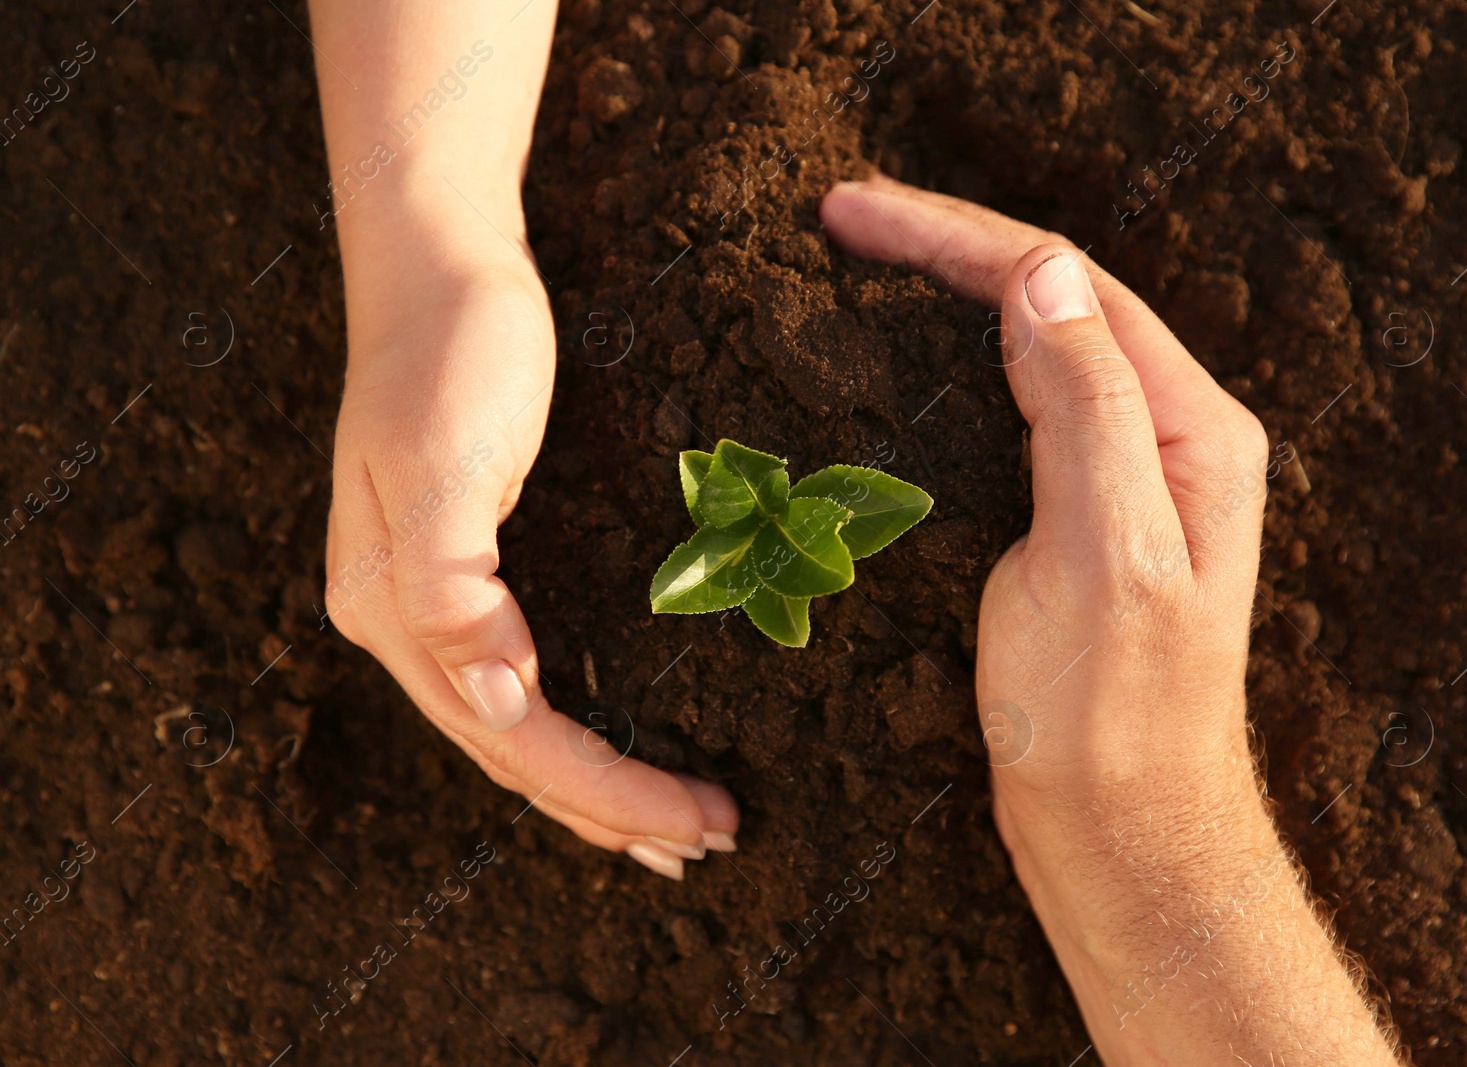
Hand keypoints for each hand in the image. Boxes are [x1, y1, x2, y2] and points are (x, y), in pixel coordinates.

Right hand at [323, 197, 736, 879]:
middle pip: (514, 754)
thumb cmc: (453, 349)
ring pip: (517, 730)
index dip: (607, 792)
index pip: (514, 739)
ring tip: (675, 825)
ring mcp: (432, 601)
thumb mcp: (446, 458)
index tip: (702, 819)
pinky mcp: (468, 572)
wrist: (440, 264)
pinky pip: (524, 684)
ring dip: (594, 789)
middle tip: (713, 841)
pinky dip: (576, 732)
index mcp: (392, 610)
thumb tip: (489, 702)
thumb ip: (448, 586)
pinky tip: (618, 746)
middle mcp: (405, 624)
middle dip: (612, 810)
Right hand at [821, 177, 1398, 1064]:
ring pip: (1030, 348)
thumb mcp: (1107, 561)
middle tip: (840, 219)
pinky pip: (1013, 408)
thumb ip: (1087, 411)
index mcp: (1189, 430)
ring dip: (947, 297)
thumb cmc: (1114, 721)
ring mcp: (1124, 476)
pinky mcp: (1077, 518)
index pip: (1068, 287)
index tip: (850, 216)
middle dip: (947, 249)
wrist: (1122, 835)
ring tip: (862, 264)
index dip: (958, 238)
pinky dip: (948, 367)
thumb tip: (1042, 273)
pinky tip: (901, 362)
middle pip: (1052, 300)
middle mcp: (1166, 436)